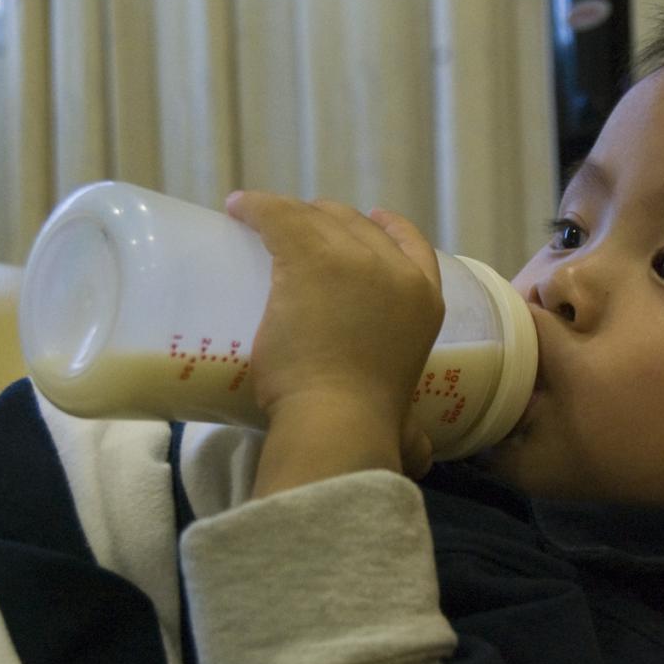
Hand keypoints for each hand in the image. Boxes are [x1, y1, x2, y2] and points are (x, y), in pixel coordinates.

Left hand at [225, 192, 443, 495]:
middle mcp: (395, 269)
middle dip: (329, 221)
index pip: (412, 243)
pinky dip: (256, 208)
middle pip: (357, 225)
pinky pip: (277, 216)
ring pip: (316, 217)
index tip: (370, 219)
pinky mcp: (307, 256)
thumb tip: (419, 456)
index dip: (389, 226)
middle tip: (297, 234)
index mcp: (425, 300)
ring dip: (289, 214)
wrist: (339, 420)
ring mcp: (352, 258)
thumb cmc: (369, 428)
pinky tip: (237, 208)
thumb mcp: (406, 419)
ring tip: (260, 219)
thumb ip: (412, 432)